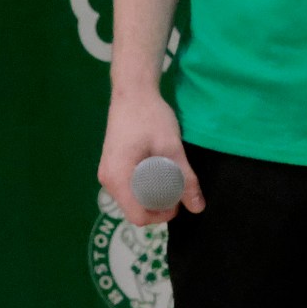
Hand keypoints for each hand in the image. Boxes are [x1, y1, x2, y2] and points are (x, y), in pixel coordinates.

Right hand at [98, 90, 202, 227]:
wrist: (133, 92)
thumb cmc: (150, 117)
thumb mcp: (171, 148)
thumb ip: (184, 179)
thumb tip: (198, 207)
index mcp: (118, 178)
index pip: (138, 216)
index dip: (161, 215)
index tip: (178, 200)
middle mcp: (108, 180)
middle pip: (135, 209)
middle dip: (158, 205)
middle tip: (177, 186)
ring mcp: (107, 173)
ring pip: (132, 199)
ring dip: (152, 194)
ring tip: (169, 176)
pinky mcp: (112, 166)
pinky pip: (128, 187)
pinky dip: (144, 185)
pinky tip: (157, 169)